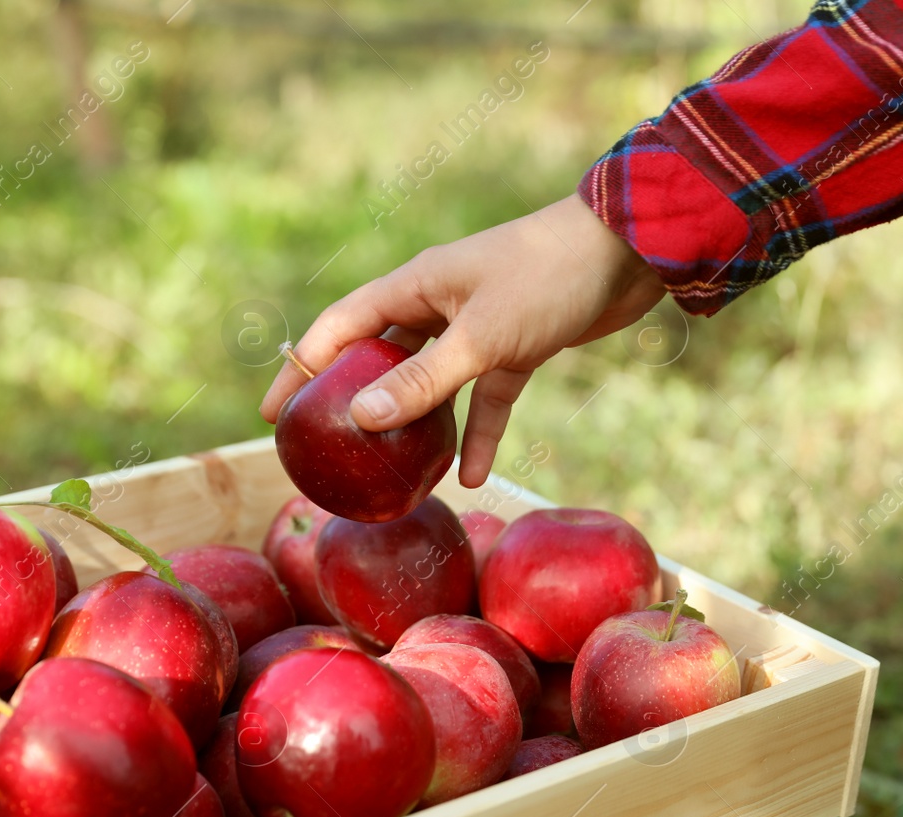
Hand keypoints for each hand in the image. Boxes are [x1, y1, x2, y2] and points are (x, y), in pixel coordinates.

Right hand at [259, 194, 666, 486]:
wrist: (628, 253)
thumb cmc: (548, 279)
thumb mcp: (480, 338)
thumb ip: (421, 380)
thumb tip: (361, 419)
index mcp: (415, 286)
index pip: (338, 328)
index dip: (301, 369)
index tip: (274, 414)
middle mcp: (438, 303)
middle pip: (379, 357)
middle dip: (353, 402)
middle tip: (327, 449)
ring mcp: (477, 326)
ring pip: (431, 383)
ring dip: (415, 425)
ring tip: (392, 472)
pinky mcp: (516, 347)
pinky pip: (483, 398)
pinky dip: (477, 432)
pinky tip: (469, 477)